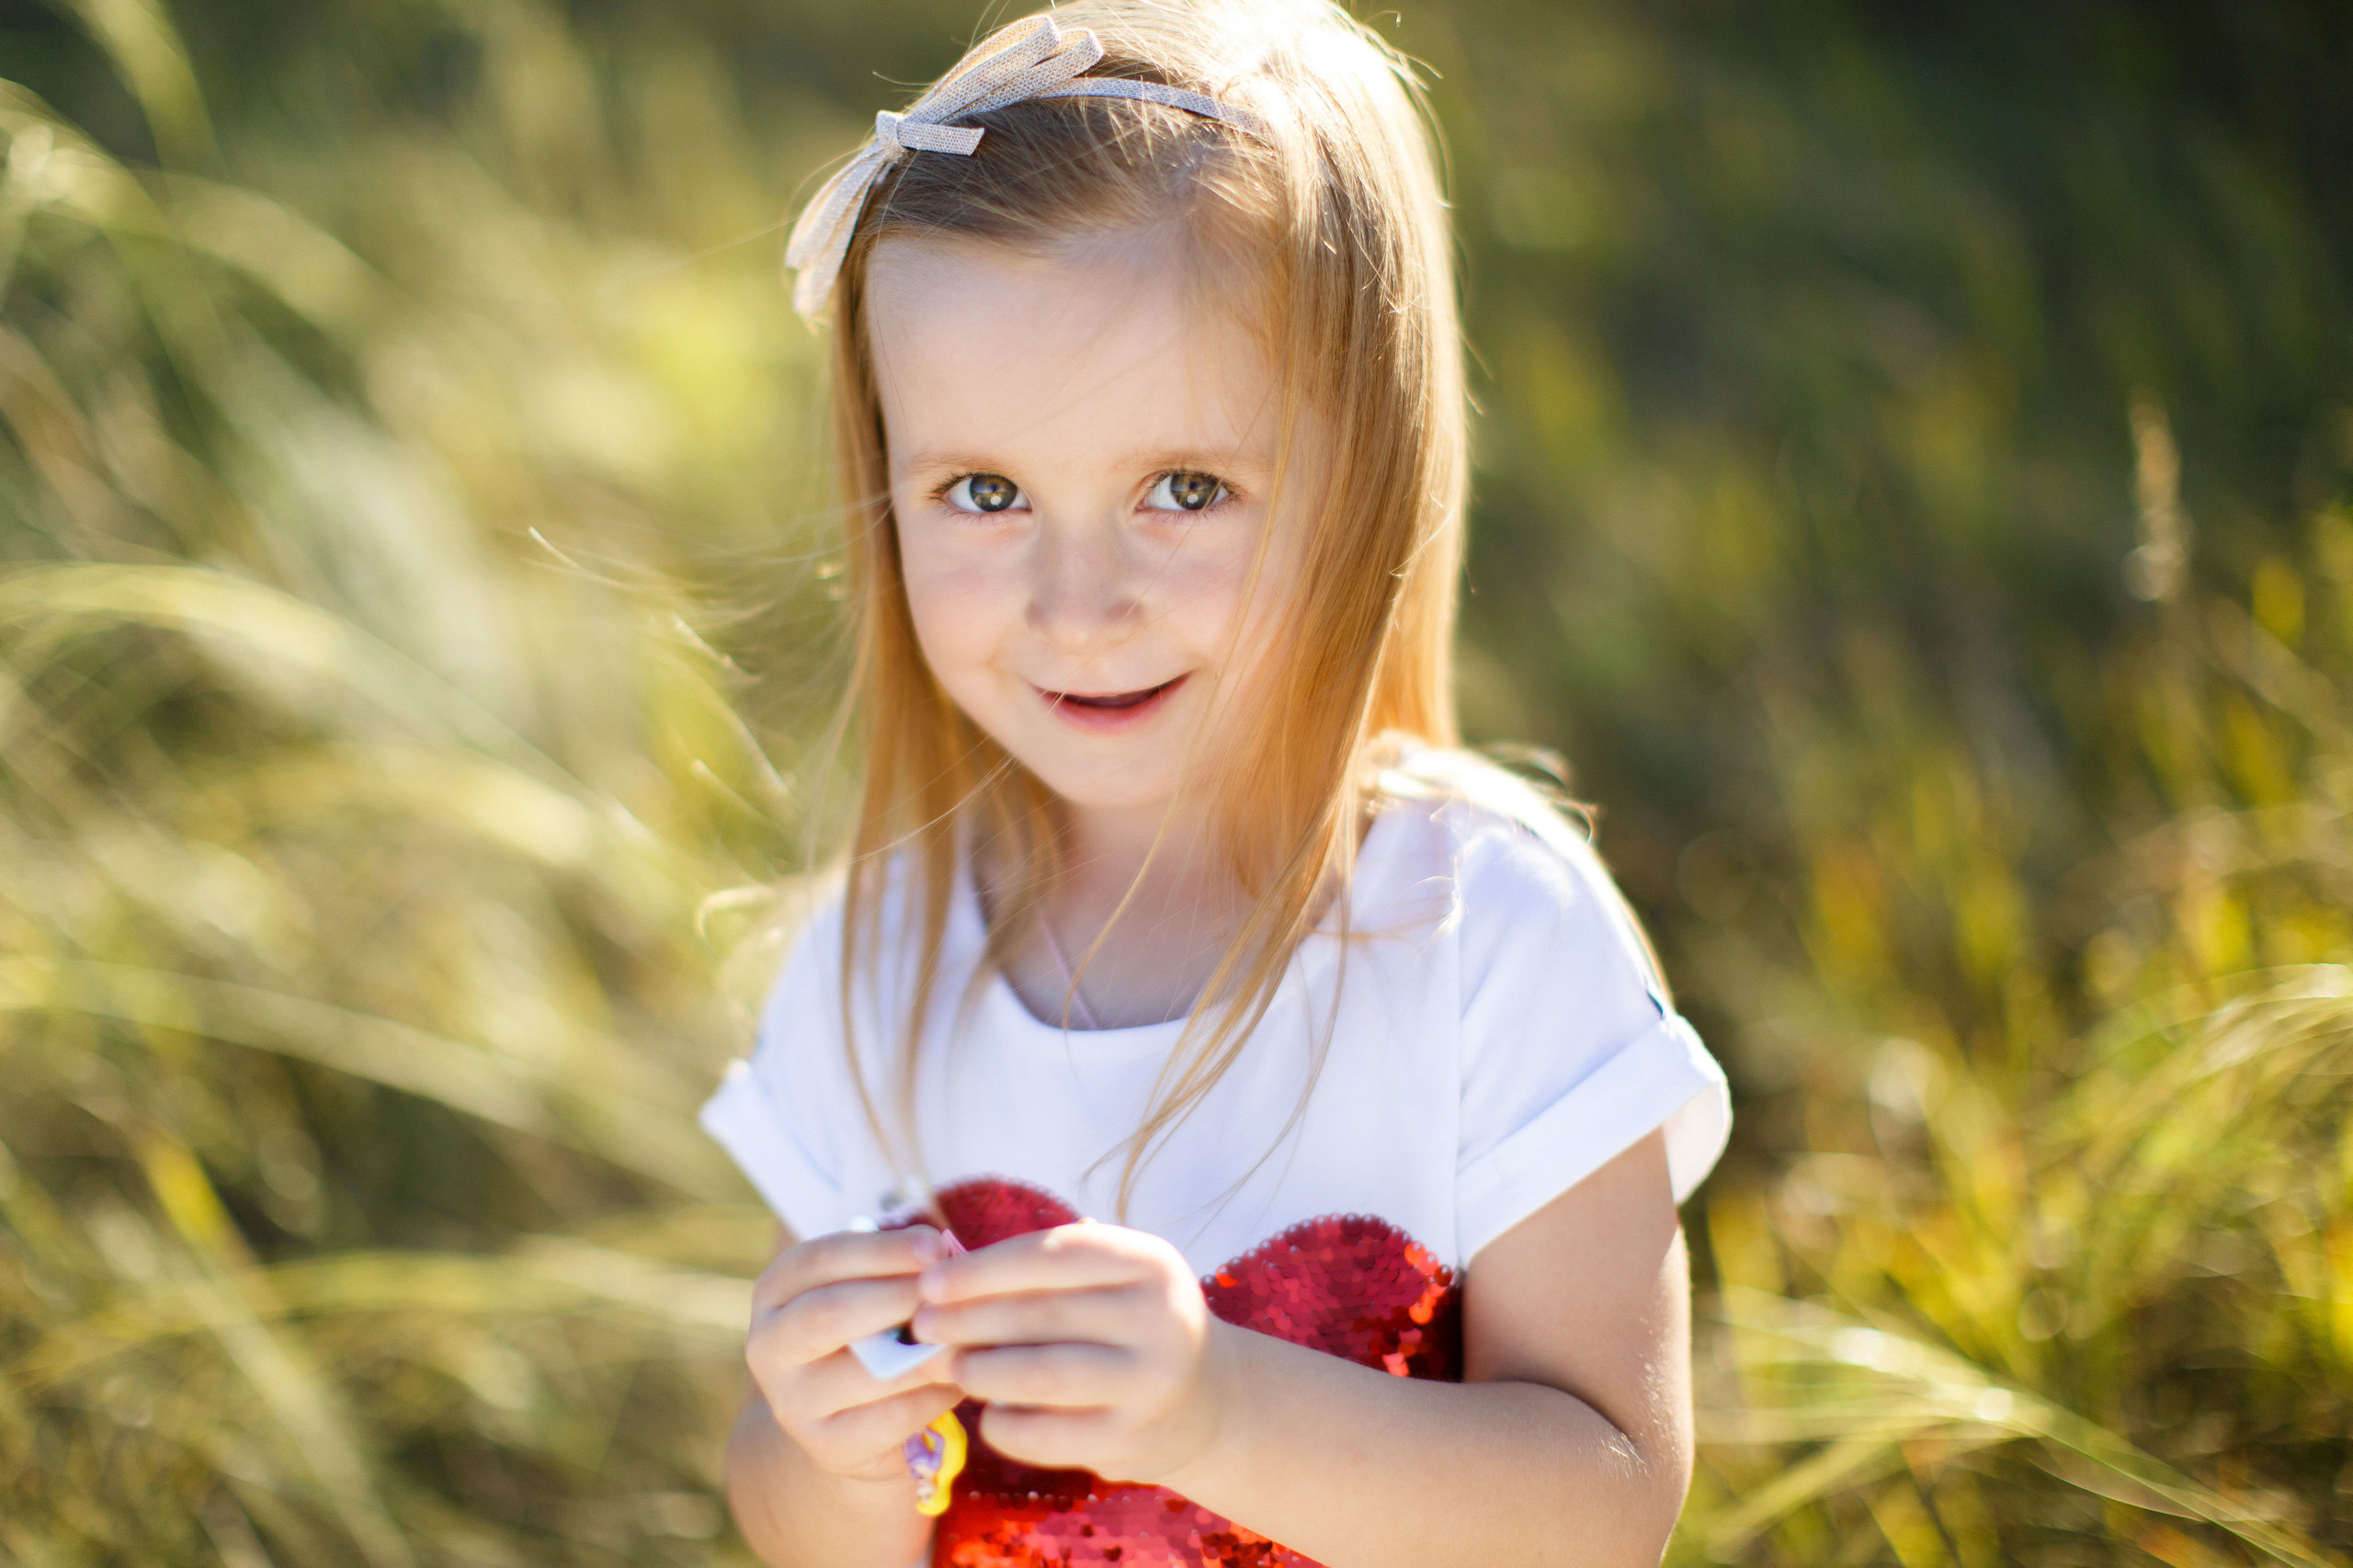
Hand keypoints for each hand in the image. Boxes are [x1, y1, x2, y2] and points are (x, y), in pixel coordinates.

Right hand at [746, 1226, 966, 1486]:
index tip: (935, 1246)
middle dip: (897, 1296)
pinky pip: (891, 1416)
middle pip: (829, 1313)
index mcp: (776, 1290)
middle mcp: (769, 1345)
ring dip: (924, 1350)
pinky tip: (959, 1378)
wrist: (848, 1419)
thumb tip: (941, 1253)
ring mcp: (792, 1402)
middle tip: (950, 1292)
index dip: (880, 1250)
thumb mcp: (869, 1289)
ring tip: (966, 1334)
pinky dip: (933, 1394)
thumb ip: (893, 1268)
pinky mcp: (827, 1447)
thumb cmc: (871, 1330)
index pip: (819, 1260)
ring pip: (865, 1370)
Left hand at [910, 1221, 1228, 1484]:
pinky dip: (1003, 1423)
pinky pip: (1045, 1434)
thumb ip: (1045, 1270)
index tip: (929, 1281)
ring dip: (980, 1369)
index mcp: (1149, 1262)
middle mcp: (1160, 1318)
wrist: (1204, 1403)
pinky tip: (988, 1412)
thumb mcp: (1111, 1279)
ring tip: (948, 1364)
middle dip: (969, 1318)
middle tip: (921, 1324)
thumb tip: (944, 1275)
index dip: (983, 1268)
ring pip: (1040, 1374)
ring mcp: (1150, 1383)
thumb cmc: (1129, 1325)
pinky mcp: (1131, 1440)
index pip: (1052, 1255)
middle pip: (1042, 1313)